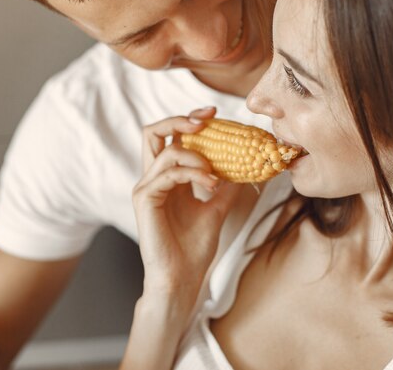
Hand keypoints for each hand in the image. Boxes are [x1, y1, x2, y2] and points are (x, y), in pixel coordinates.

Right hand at [133, 107, 241, 306]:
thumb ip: (226, 184)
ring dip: (196, 154)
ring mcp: (146, 188)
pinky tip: (211, 184)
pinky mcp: (144, 199)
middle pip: (153, 132)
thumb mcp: (217, 207)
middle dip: (180, 119)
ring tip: (216, 172)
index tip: (215, 114)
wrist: (183, 278)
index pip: (171, 138)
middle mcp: (153, 178)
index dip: (190, 121)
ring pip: (164, 149)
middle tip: (207, 118)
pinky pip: (167, 172)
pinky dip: (192, 172)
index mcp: (167, 178)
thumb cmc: (195, 247)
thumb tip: (247, 163)